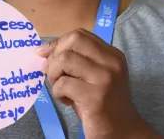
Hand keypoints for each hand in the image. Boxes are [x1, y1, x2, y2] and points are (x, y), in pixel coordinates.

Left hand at [37, 29, 161, 138]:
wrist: (122, 131)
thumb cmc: (101, 103)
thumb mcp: (90, 75)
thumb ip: (72, 60)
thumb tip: (42, 52)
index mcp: (112, 55)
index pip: (79, 35)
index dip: (59, 43)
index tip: (48, 57)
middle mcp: (112, 63)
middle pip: (72, 41)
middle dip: (55, 57)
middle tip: (56, 75)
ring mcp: (105, 79)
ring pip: (64, 60)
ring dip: (54, 76)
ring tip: (61, 90)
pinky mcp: (95, 97)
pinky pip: (63, 84)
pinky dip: (58, 93)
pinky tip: (68, 102)